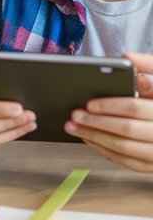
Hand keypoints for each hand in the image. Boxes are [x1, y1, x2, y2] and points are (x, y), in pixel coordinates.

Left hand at [65, 53, 152, 171]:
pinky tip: (89, 139)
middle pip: (127, 129)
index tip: (89, 104)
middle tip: (74, 115)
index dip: (110, 106)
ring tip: (73, 127)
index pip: (135, 108)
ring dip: (95, 137)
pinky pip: (128, 162)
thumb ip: (148, 65)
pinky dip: (106, 151)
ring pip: (125, 148)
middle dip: (96, 123)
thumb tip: (127, 57)